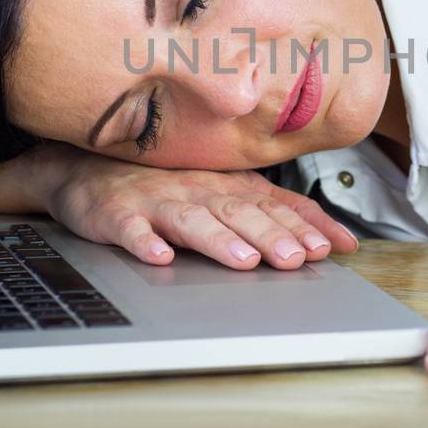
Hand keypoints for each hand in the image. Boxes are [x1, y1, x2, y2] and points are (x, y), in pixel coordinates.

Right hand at [0, 141, 357, 269]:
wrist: (89, 167)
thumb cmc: (167, 183)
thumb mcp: (228, 191)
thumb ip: (280, 213)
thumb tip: (337, 239)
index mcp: (227, 187)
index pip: (273, 205)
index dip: (302, 225)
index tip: (330, 247)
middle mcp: (198, 191)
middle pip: (239, 213)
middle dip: (271, 235)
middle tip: (295, 257)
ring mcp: (157, 201)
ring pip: (192, 221)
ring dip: (218, 240)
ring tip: (242, 260)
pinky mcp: (117, 213)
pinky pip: (130, 229)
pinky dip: (143, 241)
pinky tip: (157, 256)